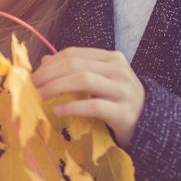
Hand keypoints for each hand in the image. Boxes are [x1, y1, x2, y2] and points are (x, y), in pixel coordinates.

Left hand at [30, 46, 144, 147]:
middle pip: (76, 64)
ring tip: (39, 96)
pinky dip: (72, 107)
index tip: (33, 76)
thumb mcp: (99, 83)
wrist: (150, 126)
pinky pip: (94, 106)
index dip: (50, 63)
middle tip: (30, 86)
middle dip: (48, 74)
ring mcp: (123, 90)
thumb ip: (76, 70)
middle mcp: (119, 70)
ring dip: (56, 87)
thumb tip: (45, 62)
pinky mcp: (124, 112)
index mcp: (112, 58)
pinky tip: (58, 110)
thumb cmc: (119, 103)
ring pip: (83, 79)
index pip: (74, 54)